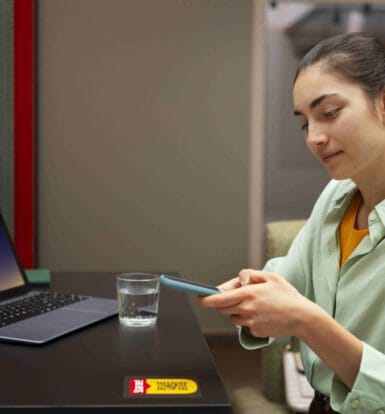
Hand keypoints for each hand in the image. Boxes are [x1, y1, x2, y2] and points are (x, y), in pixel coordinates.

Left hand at [199, 269, 314, 337]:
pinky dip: (248, 320)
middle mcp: (247, 308)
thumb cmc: (287, 295)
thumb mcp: (271, 277)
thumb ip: (250, 274)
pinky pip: (244, 325)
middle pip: (223, 308)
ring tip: (255, 305)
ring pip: (233, 317)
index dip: (206, 299)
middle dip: (225, 302)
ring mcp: (251, 321)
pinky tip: (262, 315)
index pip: (220, 298)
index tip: (199, 298)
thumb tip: (239, 279)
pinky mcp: (255, 331)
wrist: (303, 317)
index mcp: (249, 293)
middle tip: (238, 296)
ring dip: (237, 311)